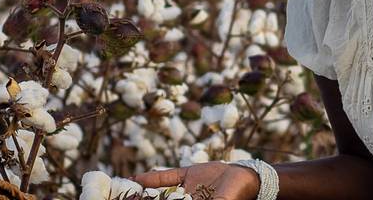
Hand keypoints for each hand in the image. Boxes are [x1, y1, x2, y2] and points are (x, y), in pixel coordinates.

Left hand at [131, 161, 260, 199]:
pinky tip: (135, 178)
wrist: (247, 178)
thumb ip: (198, 195)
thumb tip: (176, 194)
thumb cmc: (233, 196)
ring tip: (125, 191)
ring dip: (143, 192)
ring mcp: (185, 189)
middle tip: (127, 199)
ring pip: (160, 191)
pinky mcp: (188, 174)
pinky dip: (151, 177)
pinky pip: (167, 176)